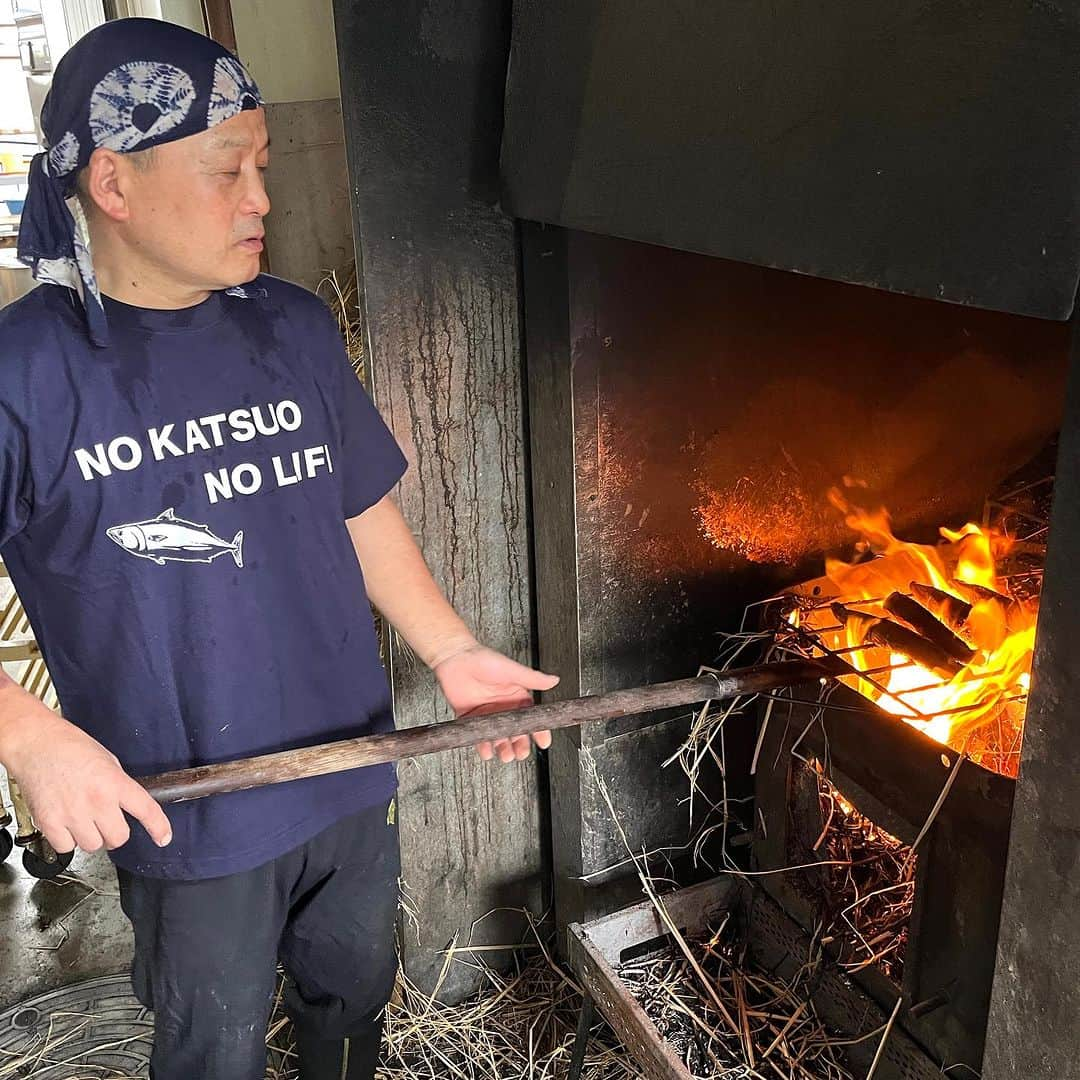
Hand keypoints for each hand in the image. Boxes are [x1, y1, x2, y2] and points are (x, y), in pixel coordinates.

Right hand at [0, 692, 171, 853]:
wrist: (36, 744)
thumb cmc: (71, 747)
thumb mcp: (108, 761)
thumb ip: (119, 786)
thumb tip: (126, 806)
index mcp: (115, 782)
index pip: (146, 810)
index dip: (158, 827)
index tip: (163, 838)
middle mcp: (96, 801)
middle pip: (118, 838)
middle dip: (115, 833)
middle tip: (107, 823)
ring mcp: (72, 814)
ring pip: (93, 846)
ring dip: (91, 837)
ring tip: (82, 819)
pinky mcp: (49, 822)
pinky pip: (66, 848)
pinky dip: (67, 841)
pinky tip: (65, 824)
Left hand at [432, 644, 558, 762]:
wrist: (455, 658)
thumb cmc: (483, 659)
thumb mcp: (512, 670)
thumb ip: (533, 678)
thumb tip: (553, 680)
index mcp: (517, 697)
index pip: (531, 718)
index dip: (538, 730)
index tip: (543, 741)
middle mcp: (503, 708)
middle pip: (516, 732)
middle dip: (520, 744)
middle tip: (522, 752)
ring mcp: (487, 714)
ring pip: (498, 737)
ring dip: (503, 748)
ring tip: (506, 754)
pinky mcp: (470, 718)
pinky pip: (478, 736)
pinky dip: (482, 745)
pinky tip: (486, 750)